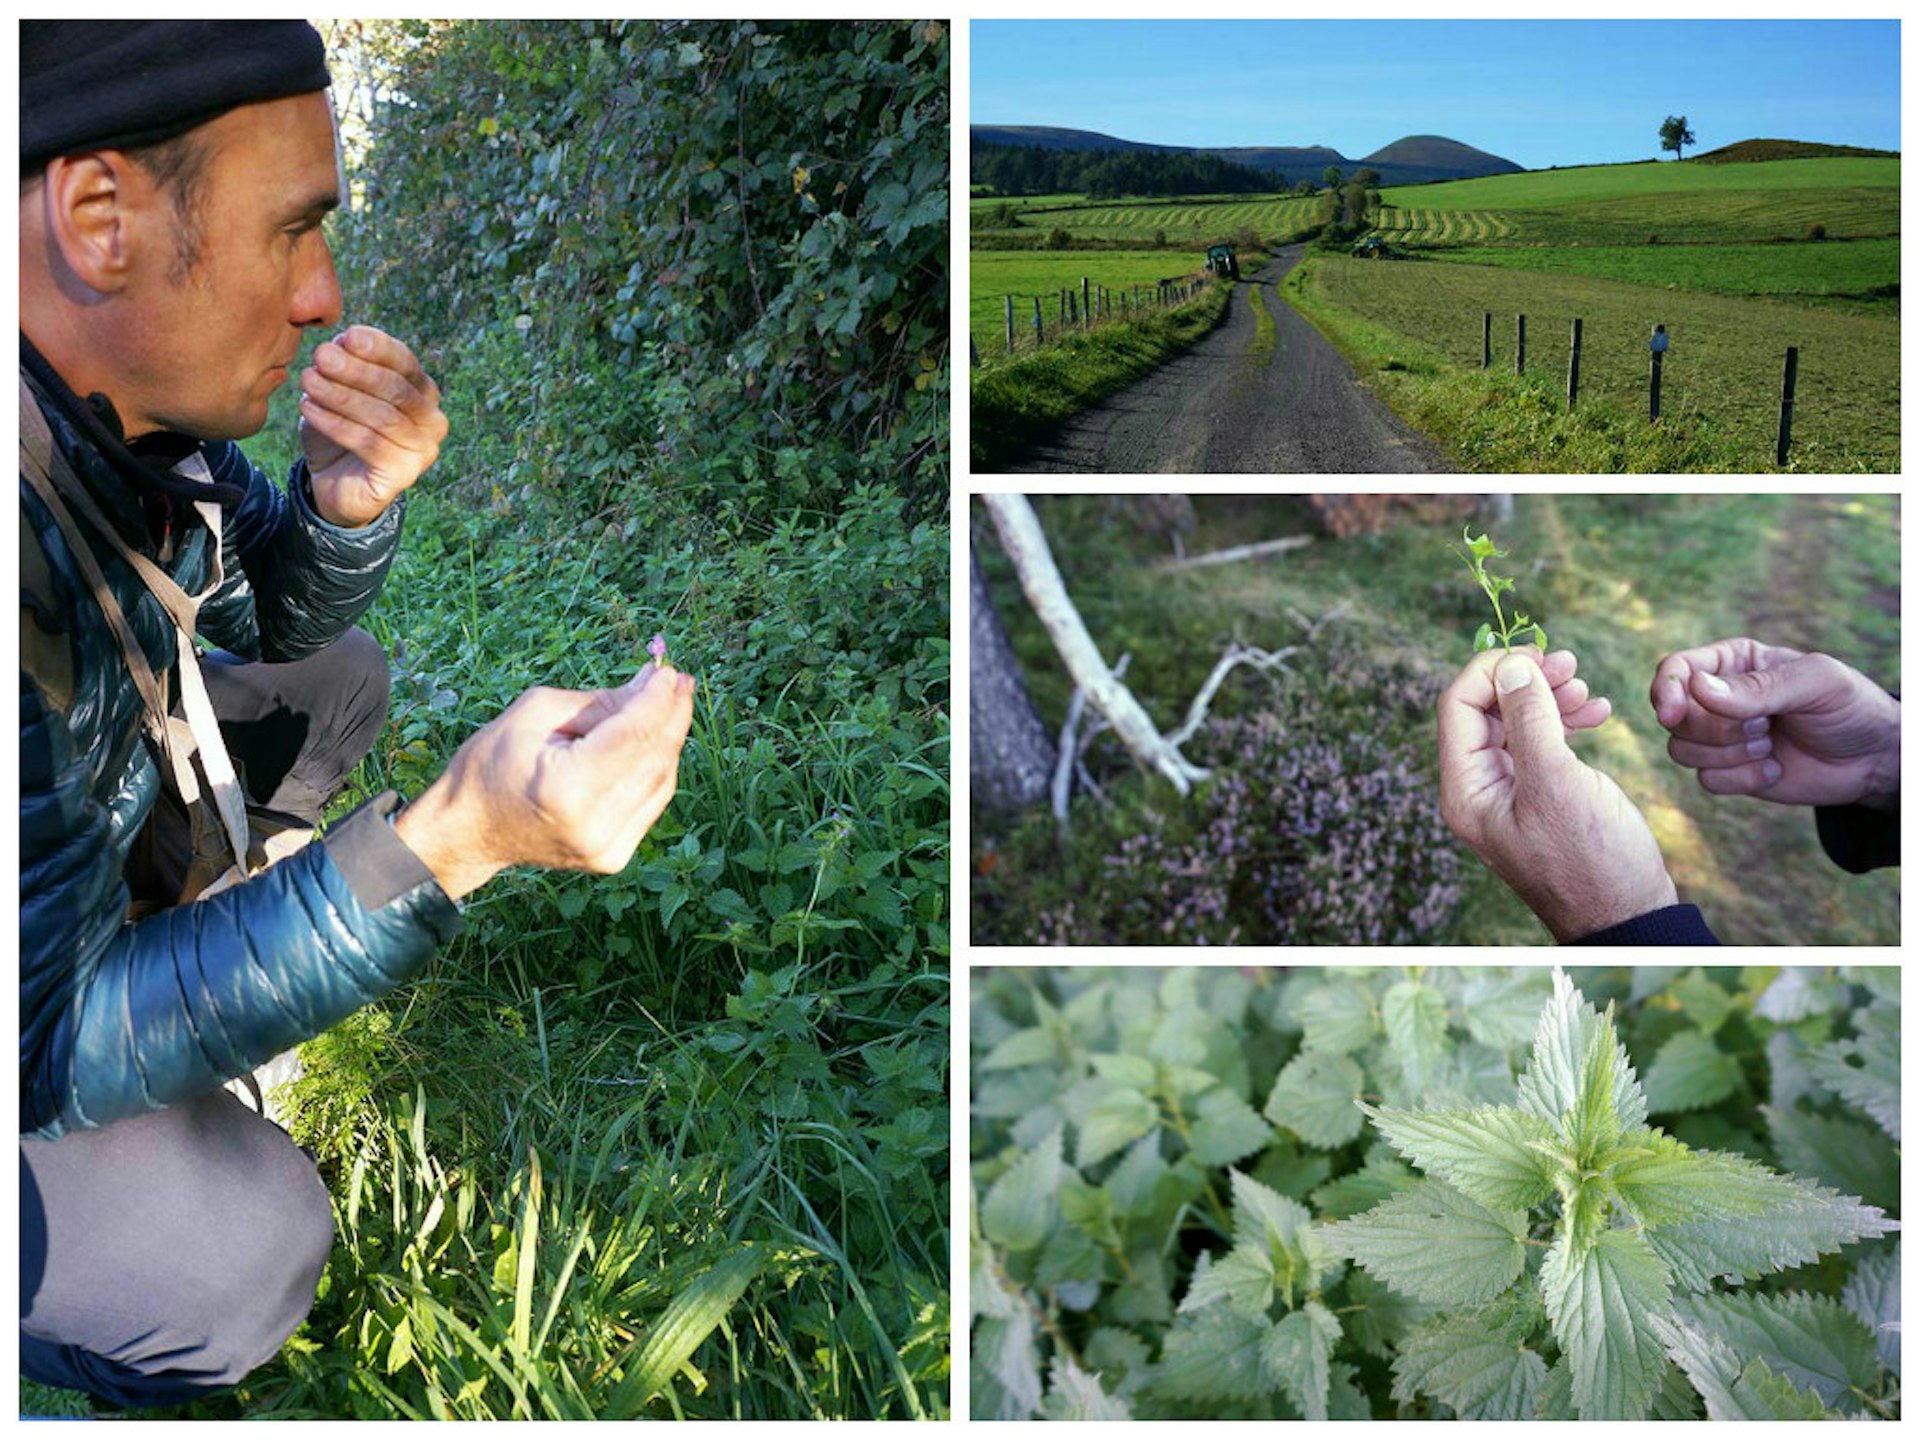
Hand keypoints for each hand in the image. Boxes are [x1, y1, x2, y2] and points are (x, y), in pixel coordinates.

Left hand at [299, 325, 448, 527]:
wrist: (336, 483)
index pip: (406, 363)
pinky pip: (369, 443)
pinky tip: (308, 409)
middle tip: (320, 356)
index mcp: (423, 392)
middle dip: (356, 370)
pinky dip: (335, 423)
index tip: (347, 336)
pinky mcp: (404, 474)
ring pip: (383, 416)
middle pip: (396, 388)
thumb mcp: (341, 389)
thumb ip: (347, 364)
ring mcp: (423, 450)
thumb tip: (344, 340)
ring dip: (341, 395)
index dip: (379, 347)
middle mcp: (432, 420)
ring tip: (307, 381)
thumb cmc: (342, 429)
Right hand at [395, 664, 696, 900]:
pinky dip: (658, 768)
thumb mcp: (536, 714)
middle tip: (681, 680)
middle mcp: (594, 824)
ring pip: (662, 781)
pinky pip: (652, 802)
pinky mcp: (613, 857)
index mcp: (567, 788)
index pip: (633, 735)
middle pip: (654, 758)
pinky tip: (657, 741)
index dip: (658, 700)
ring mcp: (607, 848)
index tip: (668, 670)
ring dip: (670, 739)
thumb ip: (600, 702)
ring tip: (672, 702)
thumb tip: (652, 682)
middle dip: (672, 714)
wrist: (469, 832)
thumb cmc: (491, 765)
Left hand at [1439, 647, 1674, 941]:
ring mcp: (1510, 792)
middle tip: (1571, 664)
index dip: (1492, 670)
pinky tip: (1598, 711)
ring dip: (1550, 696)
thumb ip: (1530, 720)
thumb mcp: (1557, 783)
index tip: (1538, 653)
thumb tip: (1511, 665)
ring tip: (1588, 689)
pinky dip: (1567, 720)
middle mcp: (1479, 790)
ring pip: (1518, 722)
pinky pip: (1542, 743)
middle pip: (1487, 710)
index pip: (1458, 708)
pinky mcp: (1542, 795)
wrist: (1629, 915)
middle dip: (1526, 680)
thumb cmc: (1591, 860)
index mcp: (1466, 791)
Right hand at [1651, 638, 1898, 811]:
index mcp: (1732, 662)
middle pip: (1676, 716)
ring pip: (1682, 750)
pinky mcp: (1728, 771)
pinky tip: (1775, 769)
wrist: (1872, 759)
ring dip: (1731, 755)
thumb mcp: (1815, 683)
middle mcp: (1716, 698)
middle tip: (1764, 726)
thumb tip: (1696, 689)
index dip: (1665, 690)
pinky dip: (1743, 779)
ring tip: (1771, 745)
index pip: (1676, 669)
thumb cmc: (1849, 707)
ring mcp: (1719, 737)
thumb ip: (1758, 687)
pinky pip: (1706, 780)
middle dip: (1718, 729)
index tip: (1670, 714)